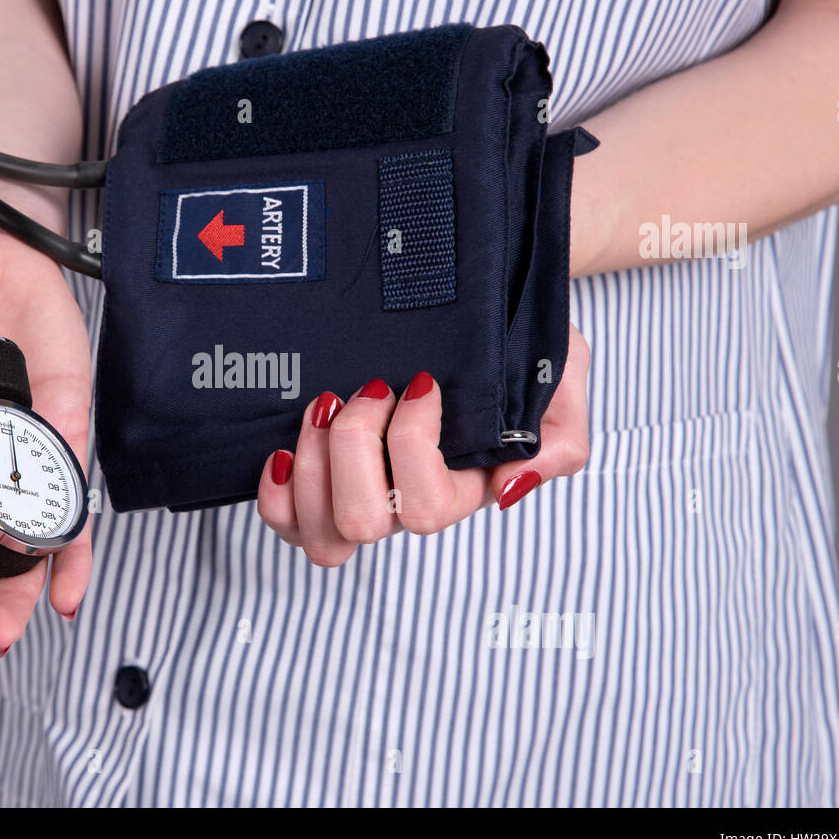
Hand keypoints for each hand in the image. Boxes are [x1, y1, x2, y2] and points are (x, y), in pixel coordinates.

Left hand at [256, 325, 589, 566]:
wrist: (478, 305)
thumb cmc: (517, 341)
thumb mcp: (562, 376)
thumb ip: (558, 439)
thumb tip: (508, 490)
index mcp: (463, 486)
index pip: (427, 508)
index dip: (411, 446)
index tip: (423, 383)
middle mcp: (406, 499)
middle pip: (362, 521)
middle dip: (353, 447)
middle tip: (369, 389)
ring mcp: (360, 494)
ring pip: (320, 533)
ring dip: (312, 464)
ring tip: (325, 405)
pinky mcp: (320, 480)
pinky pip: (285, 521)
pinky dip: (276, 492)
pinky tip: (286, 446)